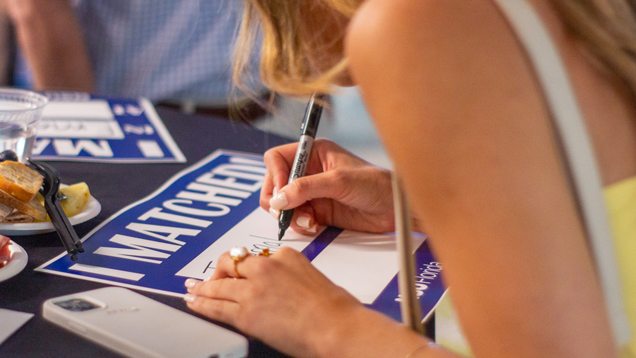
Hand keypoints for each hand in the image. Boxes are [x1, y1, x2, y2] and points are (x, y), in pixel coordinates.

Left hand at [184, 247, 361, 356]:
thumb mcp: (313, 278)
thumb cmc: (335, 308)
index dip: (242, 266)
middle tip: (210, 278)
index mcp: (285, 255)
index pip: (254, 257)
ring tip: (193, 288)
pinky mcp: (245, 313)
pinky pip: (215, 306)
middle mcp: (266, 267)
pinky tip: (194, 302)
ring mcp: (253, 289)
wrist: (337, 327)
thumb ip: (291, 276)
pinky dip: (200, 303)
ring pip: (218, 284)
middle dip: (218, 271)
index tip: (237, 270)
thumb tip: (281, 287)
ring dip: (202, 287)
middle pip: (231, 263)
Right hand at [261, 139, 396, 233]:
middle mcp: (309, 172)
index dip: (275, 175)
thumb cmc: (376, 185)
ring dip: (289, 215)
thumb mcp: (339, 181)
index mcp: (313, 153)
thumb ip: (307, 188)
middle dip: (277, 200)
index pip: (277, 159)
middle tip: (286, 212)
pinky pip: (295, 219)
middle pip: (274, 183)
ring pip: (282, 204)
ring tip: (308, 221)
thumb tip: (278, 199)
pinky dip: (300, 224)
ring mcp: (311, 193)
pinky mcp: (317, 212)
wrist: (395, 210)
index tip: (282, 193)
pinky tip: (315, 226)